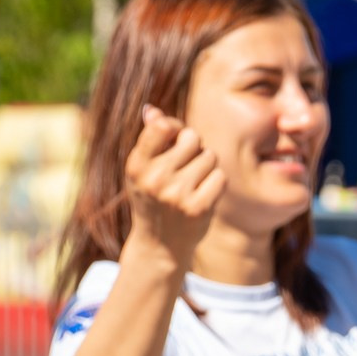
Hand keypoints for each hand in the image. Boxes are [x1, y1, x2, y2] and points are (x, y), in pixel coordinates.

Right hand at [124, 106, 224, 271]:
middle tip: (187, 165)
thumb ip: (150, 139)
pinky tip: (203, 194)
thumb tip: (152, 109)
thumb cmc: (153, 198)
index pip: (163, 125)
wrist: (160, 246)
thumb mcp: (143, 170)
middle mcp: (154, 179)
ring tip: (193, 181)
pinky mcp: (198, 208)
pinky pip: (220, 177)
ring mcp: (177, 195)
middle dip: (194, 147)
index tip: (175, 138)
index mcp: (137, 165)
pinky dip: (215, 183)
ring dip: (206, 165)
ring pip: (209, 156)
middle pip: (192, 138)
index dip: (175, 126)